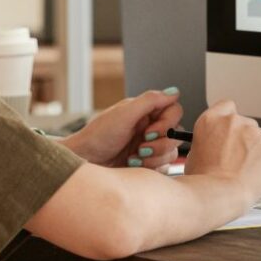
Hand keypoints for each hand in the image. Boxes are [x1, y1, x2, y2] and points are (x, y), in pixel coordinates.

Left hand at [62, 88, 183, 168]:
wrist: (85, 160)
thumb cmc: (99, 135)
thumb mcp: (124, 114)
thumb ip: (150, 101)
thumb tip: (174, 92)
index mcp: (146, 111)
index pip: (174, 111)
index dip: (167, 123)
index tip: (149, 132)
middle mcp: (150, 126)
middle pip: (176, 134)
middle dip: (159, 144)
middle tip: (140, 148)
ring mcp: (150, 145)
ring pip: (171, 152)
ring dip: (153, 158)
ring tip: (133, 158)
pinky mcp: (148, 163)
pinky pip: (164, 167)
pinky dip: (150, 168)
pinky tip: (132, 165)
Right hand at [183, 100, 260, 206]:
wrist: (221, 194)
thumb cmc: (204, 182)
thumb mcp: (194, 155)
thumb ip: (208, 142)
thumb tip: (215, 147)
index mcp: (210, 120)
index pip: (226, 106)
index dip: (229, 120)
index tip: (229, 130)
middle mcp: (233, 121)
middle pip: (244, 123)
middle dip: (243, 138)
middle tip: (236, 157)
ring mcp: (253, 132)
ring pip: (258, 138)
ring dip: (254, 150)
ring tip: (244, 171)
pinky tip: (253, 174)